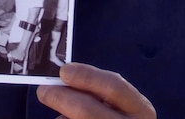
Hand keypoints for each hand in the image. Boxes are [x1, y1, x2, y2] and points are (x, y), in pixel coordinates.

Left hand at [37, 63, 155, 118]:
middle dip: (60, 98)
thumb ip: (98, 91)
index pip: (113, 86)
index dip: (86, 76)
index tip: (64, 71)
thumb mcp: (119, 104)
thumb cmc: (117, 117)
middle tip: (44, 91)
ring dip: (63, 118)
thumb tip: (64, 79)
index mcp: (140, 109)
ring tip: (61, 114)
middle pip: (87, 110)